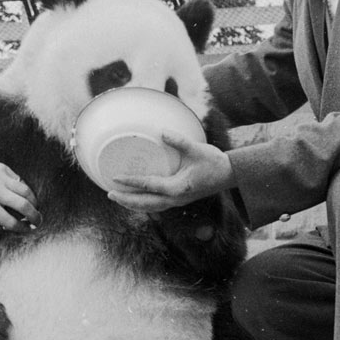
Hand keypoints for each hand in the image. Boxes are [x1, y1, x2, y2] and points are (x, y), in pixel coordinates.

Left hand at [106, 131, 233, 212]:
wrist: (230, 174)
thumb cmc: (214, 162)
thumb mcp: (196, 149)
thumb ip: (179, 141)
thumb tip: (161, 131)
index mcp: (177, 188)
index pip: (147, 185)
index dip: (130, 182)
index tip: (115, 178)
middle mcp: (175, 198)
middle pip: (145, 203)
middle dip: (126, 200)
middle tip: (109, 193)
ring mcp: (177, 201)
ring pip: (150, 208)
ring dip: (133, 204)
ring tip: (118, 199)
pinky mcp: (179, 199)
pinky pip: (157, 205)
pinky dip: (144, 204)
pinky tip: (137, 199)